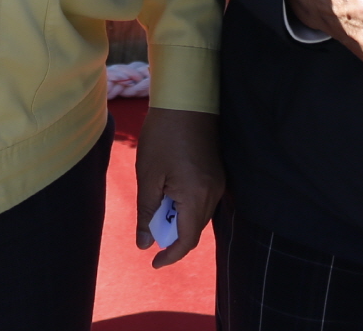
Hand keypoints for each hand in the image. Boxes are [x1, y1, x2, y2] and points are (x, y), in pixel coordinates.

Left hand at [134, 107, 224, 266]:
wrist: (185, 100)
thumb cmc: (162, 136)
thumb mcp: (148, 176)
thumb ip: (146, 213)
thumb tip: (144, 243)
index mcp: (196, 196)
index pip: (187, 240)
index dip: (171, 255)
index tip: (154, 262)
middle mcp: (213, 193)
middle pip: (195, 230)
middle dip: (173, 237)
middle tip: (149, 230)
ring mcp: (218, 182)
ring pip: (200, 216)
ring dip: (179, 221)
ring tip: (156, 210)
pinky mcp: (216, 173)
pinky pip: (203, 201)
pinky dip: (187, 207)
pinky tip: (170, 196)